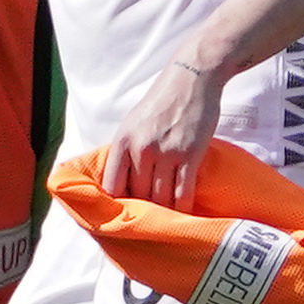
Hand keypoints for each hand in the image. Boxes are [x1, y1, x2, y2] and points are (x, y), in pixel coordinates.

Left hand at [103, 57, 229, 210]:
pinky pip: (183, 192)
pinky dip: (183, 207)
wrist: (192, 80)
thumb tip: (119, 183)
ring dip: (163, 213)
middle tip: (148, 224)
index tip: (122, 215)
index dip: (116, 204)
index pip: (112, 185)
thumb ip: (125, 151)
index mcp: (122, 141)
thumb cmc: (160, 103)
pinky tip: (183, 215)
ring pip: (160, 198)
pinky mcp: (190, 155)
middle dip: (143, 211)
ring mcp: (166, 153)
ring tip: (165, 223)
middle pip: (138, 195)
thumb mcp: (132, 124)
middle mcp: (141, 149)